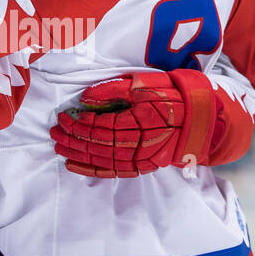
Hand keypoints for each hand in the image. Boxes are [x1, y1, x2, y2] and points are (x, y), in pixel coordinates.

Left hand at [50, 69, 215, 177]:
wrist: (199, 117)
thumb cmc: (171, 95)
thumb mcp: (143, 84)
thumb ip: (113, 90)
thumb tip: (85, 99)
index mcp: (141, 122)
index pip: (102, 127)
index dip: (80, 123)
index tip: (64, 116)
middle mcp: (142, 145)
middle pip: (99, 145)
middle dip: (73, 139)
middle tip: (55, 132)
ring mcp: (144, 159)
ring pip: (103, 161)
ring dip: (78, 154)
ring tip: (59, 147)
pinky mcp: (144, 166)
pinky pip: (114, 172)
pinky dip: (92, 170)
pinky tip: (75, 166)